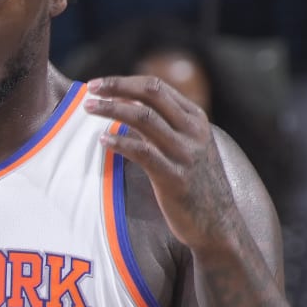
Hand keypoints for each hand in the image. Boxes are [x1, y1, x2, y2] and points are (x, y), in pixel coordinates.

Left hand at [86, 76, 240, 254]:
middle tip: (90, 88)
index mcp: (195, 119)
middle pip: (150, 94)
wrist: (218, 224)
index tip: (99, 84)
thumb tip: (125, 108)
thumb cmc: (195, 185)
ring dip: (112, 109)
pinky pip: (143, 153)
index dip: (124, 82)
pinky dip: (120, 143)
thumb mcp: (186, 148)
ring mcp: (185, 153)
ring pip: (144, 118)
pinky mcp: (175, 178)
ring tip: (88, 108)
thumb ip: (163, 127)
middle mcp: (192, 131)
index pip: (157, 87)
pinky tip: (103, 141)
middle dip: (116, 87)